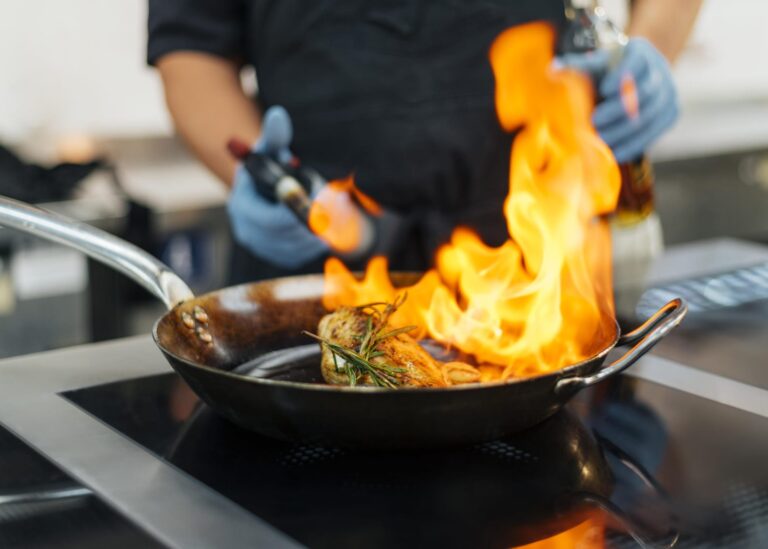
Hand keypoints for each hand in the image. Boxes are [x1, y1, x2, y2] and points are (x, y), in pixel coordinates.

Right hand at [227, 106, 327, 268]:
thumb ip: (274, 136)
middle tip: (335, 213)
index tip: (319, 203)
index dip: (295, 213)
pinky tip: (324, 229)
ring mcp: (263, 248)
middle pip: (285, 237)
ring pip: (296, 248)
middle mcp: (248, 232)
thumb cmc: (269, 165)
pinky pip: (301, 256)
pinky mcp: (278, 257)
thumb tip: (278, 115)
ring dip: (316, 235)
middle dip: (311, 225)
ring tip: (332, 217)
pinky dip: (315, 244)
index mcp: (241, 207)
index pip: (269, 219)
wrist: (265, 190)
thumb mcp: (270, 149)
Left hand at [558, 38, 678, 162]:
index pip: (637, 62)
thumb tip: (552, 69)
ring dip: (624, 132)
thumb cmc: (609, 70)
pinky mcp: (670, 114)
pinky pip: (655, 132)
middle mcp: (660, 72)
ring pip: (650, 116)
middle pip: (645, 93)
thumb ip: (577, 67)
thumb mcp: (595, 64)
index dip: (623, 76)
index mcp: (642, 53)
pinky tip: (615, 154)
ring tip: (601, 141)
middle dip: (619, 110)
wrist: (636, 76)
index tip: (603, 88)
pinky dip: (635, 144)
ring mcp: (668, 95)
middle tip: (594, 122)